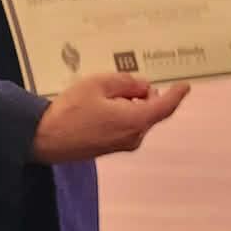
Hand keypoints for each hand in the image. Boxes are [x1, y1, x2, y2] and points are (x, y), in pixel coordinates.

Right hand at [32, 72, 189, 163]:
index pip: (164, 107)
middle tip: (117, 84)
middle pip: (149, 109)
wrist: (46, 139)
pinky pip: (126, 126)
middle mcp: (134, 137)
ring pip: (137, 117)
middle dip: (140, 94)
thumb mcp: (99, 85)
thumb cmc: (71, 111)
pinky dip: (120, 113)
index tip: (184, 86)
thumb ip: (126, 82)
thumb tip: (141, 87)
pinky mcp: (113, 147)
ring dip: (128, 103)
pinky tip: (98, 107)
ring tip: (100, 96)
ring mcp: (124, 144)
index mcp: (135, 121)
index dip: (176, 95)